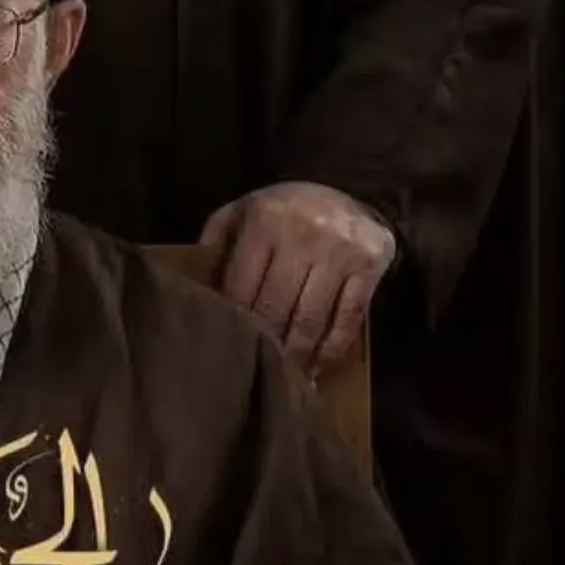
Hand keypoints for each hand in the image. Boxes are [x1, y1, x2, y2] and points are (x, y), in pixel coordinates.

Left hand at [199, 182, 395, 372]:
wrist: (349, 187)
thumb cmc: (285, 208)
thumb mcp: (244, 209)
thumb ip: (217, 239)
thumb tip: (196, 283)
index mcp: (264, 220)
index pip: (243, 284)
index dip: (236, 319)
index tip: (230, 345)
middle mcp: (302, 235)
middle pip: (277, 306)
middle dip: (266, 343)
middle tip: (257, 370)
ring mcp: (338, 252)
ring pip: (311, 318)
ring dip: (297, 355)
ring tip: (285, 377)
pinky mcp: (368, 267)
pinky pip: (348, 319)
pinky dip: (332, 349)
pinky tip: (318, 366)